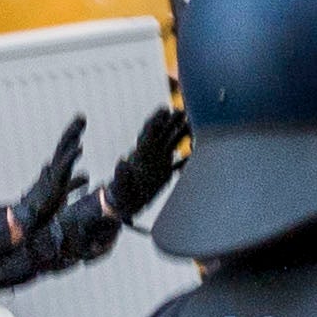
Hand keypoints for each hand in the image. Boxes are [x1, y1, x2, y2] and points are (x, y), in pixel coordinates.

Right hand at [6, 116, 89, 244]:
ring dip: (72, 137)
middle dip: (73, 130)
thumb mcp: (64, 191)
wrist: (28, 219)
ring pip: (63, 152)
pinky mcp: (54, 184)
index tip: (81, 122)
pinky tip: (80, 148)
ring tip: (80, 124)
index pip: (65, 148)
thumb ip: (74, 182)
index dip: (73, 135)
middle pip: (64, 145)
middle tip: (82, 116)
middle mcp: (54, 168)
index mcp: (56, 169)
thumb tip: (86, 175)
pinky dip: (71, 157)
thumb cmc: (44, 206)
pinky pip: (63, 168)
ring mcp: (53, 175)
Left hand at [104, 98, 189, 221]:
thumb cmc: (119, 195)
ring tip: (192, 124)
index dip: (156, 121)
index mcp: (139, 155)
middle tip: (183, 111)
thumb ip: (120, 174)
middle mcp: (150, 156)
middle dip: (172, 122)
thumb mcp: (119, 185)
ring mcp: (158, 164)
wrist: (123, 206)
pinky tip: (198, 152)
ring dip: (181, 135)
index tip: (165, 110)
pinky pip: (178, 163)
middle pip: (162, 134)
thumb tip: (121, 161)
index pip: (148, 134)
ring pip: (172, 145)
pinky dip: (187, 157)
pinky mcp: (164, 174)